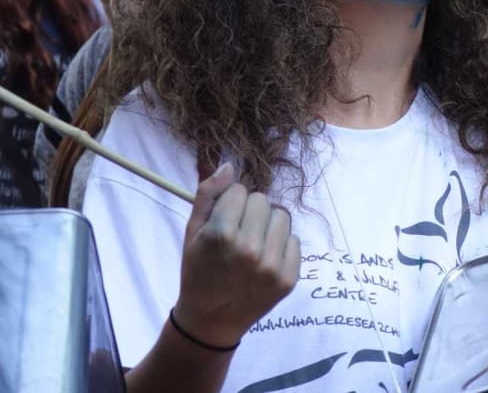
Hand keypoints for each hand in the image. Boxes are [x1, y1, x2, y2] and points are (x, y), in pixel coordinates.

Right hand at [172, 163, 299, 347]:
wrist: (211, 321)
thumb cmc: (198, 271)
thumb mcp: (192, 232)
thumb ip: (208, 194)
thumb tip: (230, 165)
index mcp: (221, 235)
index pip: (240, 190)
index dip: (230, 202)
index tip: (223, 220)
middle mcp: (249, 249)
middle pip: (263, 200)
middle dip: (250, 210)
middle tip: (238, 231)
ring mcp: (272, 266)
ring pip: (282, 216)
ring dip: (268, 224)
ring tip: (253, 242)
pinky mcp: (289, 279)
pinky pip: (295, 240)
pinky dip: (282, 245)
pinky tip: (265, 259)